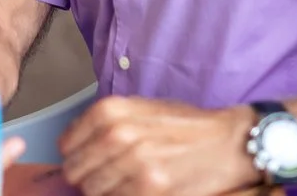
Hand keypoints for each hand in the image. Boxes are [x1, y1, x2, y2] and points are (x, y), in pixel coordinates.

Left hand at [59, 96, 258, 195]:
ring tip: (126, 183)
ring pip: (93, 192)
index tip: (86, 161)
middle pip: (75, 172)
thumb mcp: (141, 108)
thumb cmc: (186, 126)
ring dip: (104, 192)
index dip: (75, 156)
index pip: (67, 145)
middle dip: (87, 177)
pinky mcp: (150, 190)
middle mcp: (118, 135)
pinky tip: (138, 190)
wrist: (228, 142)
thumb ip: (105, 123)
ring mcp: (134, 164)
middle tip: (106, 177)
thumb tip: (73, 146)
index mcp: (111, 111)